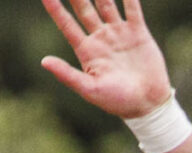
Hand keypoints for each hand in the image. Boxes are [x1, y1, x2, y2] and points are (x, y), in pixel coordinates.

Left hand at [39, 0, 172, 119]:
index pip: (66, 24)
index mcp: (86, 50)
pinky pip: (132, 7)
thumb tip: (43, 61)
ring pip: (106, 3)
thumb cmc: (116, 101)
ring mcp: (118, 33)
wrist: (147, 104)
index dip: (55, 8)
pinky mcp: (137, 31)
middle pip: (84, 8)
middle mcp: (100, 38)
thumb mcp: (89, 89)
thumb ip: (67, 74)